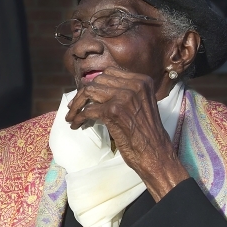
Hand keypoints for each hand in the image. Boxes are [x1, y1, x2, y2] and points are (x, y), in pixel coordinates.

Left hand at [65, 67, 188, 200]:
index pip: (109, 73)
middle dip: (81, 94)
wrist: (155, 153)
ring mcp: (123, 97)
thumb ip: (124, 92)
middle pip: (97, 82)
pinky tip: (76, 125)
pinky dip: (78, 118)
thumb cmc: (146, 132)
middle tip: (73, 107)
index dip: (94, 83)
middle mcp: (134, 85)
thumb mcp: (140, 103)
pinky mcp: (113, 111)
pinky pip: (87, 110)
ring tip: (71, 116)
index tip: (85, 94)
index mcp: (141, 81)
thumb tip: (95, 87)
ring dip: (76, 105)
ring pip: (89, 92)